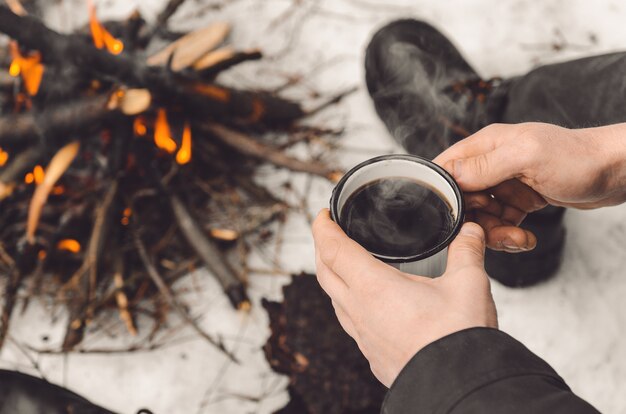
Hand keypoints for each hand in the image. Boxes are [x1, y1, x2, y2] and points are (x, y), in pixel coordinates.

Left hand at [312, 209, 496, 387]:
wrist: (459, 388)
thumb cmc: (457, 340)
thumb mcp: (468, 284)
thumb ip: (467, 251)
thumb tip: (470, 231)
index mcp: (373, 288)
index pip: (333, 249)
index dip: (323, 227)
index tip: (323, 214)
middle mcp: (360, 312)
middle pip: (324, 272)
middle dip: (322, 248)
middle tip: (329, 232)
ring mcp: (363, 337)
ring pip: (334, 300)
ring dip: (334, 277)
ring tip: (346, 265)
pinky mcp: (372, 355)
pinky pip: (350, 323)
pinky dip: (349, 304)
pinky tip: (367, 305)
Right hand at [434, 122, 625, 251]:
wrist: (616, 172)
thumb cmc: (578, 158)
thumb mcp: (527, 158)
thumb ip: (485, 166)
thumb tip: (448, 174)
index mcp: (486, 145)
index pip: (446, 168)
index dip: (445, 195)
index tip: (459, 214)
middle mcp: (491, 163)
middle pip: (461, 199)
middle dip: (475, 221)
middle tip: (496, 229)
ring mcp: (505, 183)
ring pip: (480, 216)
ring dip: (495, 233)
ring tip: (517, 238)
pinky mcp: (518, 199)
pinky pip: (500, 222)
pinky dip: (509, 234)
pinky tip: (525, 238)